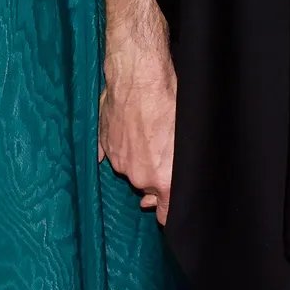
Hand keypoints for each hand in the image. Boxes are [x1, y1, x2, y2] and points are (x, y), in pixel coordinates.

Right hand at [99, 43, 176, 224]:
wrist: (140, 76)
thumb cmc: (168, 103)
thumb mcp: (184, 139)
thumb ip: (177, 170)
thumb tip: (172, 185)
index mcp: (159, 177)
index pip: (164, 213)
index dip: (168, 209)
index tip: (170, 203)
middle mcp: (135, 174)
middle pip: (147, 187)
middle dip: (155, 177)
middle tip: (164, 154)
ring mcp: (117, 158)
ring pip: (131, 168)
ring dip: (139, 159)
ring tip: (149, 134)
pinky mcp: (104, 141)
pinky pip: (114, 153)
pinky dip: (122, 147)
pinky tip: (130, 131)